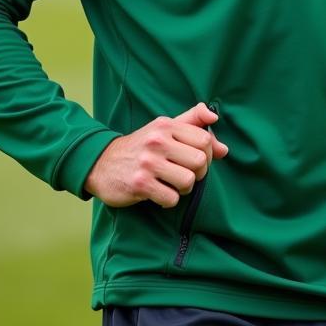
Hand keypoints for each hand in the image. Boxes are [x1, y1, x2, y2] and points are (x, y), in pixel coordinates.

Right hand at [84, 102, 228, 208]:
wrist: (101, 163)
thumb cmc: (141, 146)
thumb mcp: (165, 128)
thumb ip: (195, 127)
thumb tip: (224, 148)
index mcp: (166, 125)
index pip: (205, 139)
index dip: (209, 153)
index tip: (198, 160)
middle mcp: (157, 141)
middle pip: (201, 161)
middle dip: (198, 173)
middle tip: (185, 174)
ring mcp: (148, 162)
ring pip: (188, 181)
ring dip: (184, 188)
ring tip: (172, 184)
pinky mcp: (139, 184)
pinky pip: (171, 198)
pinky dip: (169, 200)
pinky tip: (159, 193)